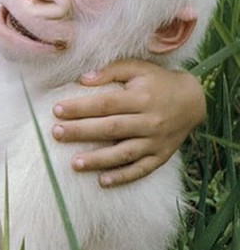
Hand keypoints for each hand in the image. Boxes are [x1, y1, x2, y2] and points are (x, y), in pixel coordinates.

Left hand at [51, 59, 204, 187]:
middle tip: (56, 134)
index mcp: (141, 97)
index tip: (56, 110)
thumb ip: (110, 71)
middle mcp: (150, 121)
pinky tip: (102, 181)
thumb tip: (83, 79)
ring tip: (74, 163)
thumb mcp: (137, 68)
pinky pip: (141, 169)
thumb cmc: (156, 82)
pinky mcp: (161, 156)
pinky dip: (122, 177)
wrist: (193, 101)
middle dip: (81, 132)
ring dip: (99, 160)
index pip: (105, 104)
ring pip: (124, 153)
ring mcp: (156, 141)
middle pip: (111, 128)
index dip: (80, 107)